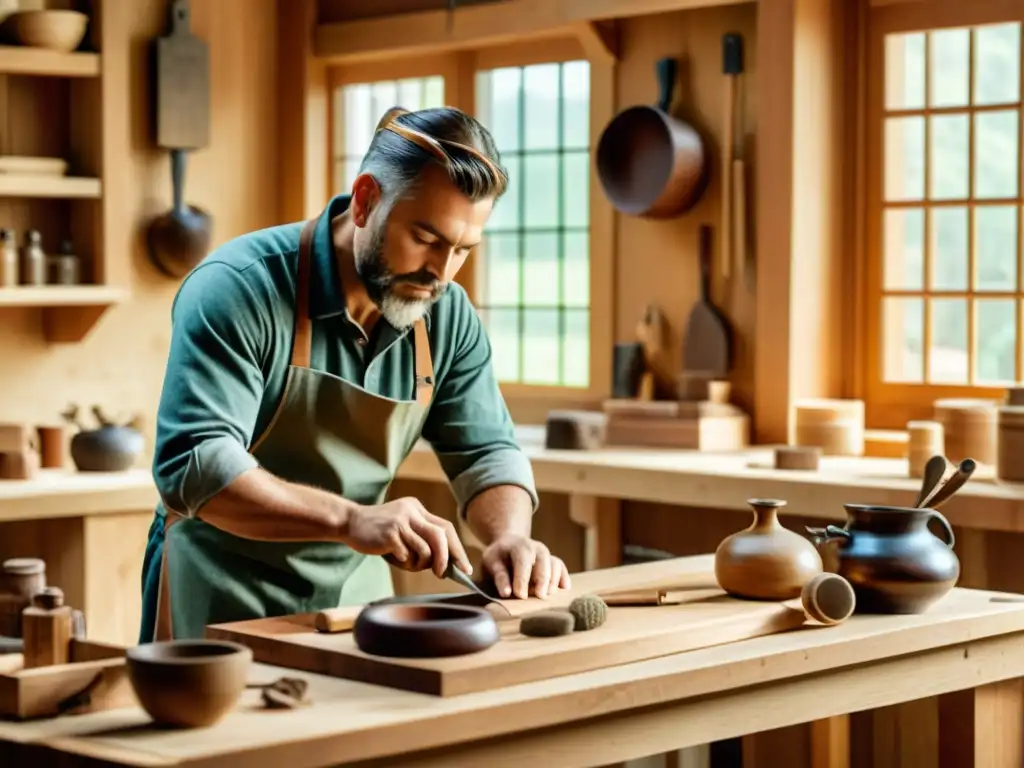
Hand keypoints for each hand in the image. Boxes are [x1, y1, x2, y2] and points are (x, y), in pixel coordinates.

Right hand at [344, 497, 471, 578]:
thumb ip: (421, 538)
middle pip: (440, 536)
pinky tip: (393, 557)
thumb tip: (445, 564)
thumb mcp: (402, 527)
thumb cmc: (378, 532)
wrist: (349, 522)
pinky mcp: (390, 533)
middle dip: (445, 559)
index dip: (457, 549)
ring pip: (425, 549)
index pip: (446, 528)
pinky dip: (403, 562)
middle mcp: (412, 511)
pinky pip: (407, 555)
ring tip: (406, 563)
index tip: (464, 567)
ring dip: (419, 564)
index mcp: (417, 508)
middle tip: (442, 574)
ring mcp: (401, 521)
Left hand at [480, 534, 570, 598]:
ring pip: (555, 565)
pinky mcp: (553, 560)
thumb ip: (499, 576)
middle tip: (539, 596)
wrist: (509, 543)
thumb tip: (506, 593)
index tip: (520, 595)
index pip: (523, 562)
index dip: (522, 579)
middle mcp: (536, 547)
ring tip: (545, 595)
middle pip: (543, 562)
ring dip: (552, 581)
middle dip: (542, 580)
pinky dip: (564, 577)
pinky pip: (561, 567)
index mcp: (520, 546)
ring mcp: (547, 553)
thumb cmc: (499, 556)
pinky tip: (564, 588)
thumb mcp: (491, 561)